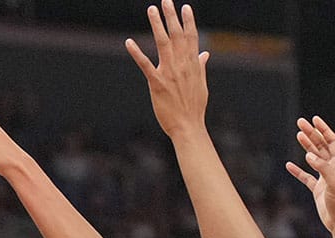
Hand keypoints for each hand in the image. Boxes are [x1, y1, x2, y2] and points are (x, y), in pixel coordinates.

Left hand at [125, 0, 208, 139]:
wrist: (188, 127)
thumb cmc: (194, 108)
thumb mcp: (202, 85)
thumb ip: (201, 67)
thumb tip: (205, 54)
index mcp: (193, 65)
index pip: (191, 38)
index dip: (188, 21)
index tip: (185, 7)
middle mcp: (182, 65)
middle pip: (176, 35)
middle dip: (171, 16)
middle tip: (166, 0)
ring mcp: (169, 73)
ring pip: (162, 43)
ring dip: (157, 25)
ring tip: (152, 9)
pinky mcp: (157, 83)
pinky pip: (145, 65)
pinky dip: (137, 53)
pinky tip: (129, 42)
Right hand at [285, 116, 334, 230]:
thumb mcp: (334, 184)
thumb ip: (322, 169)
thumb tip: (309, 155)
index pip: (331, 141)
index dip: (324, 130)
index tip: (314, 120)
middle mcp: (332, 168)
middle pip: (321, 146)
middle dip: (311, 134)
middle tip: (300, 123)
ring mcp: (324, 178)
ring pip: (313, 158)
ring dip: (306, 147)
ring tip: (297, 135)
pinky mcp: (318, 189)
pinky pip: (306, 177)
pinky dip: (297, 171)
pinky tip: (289, 165)